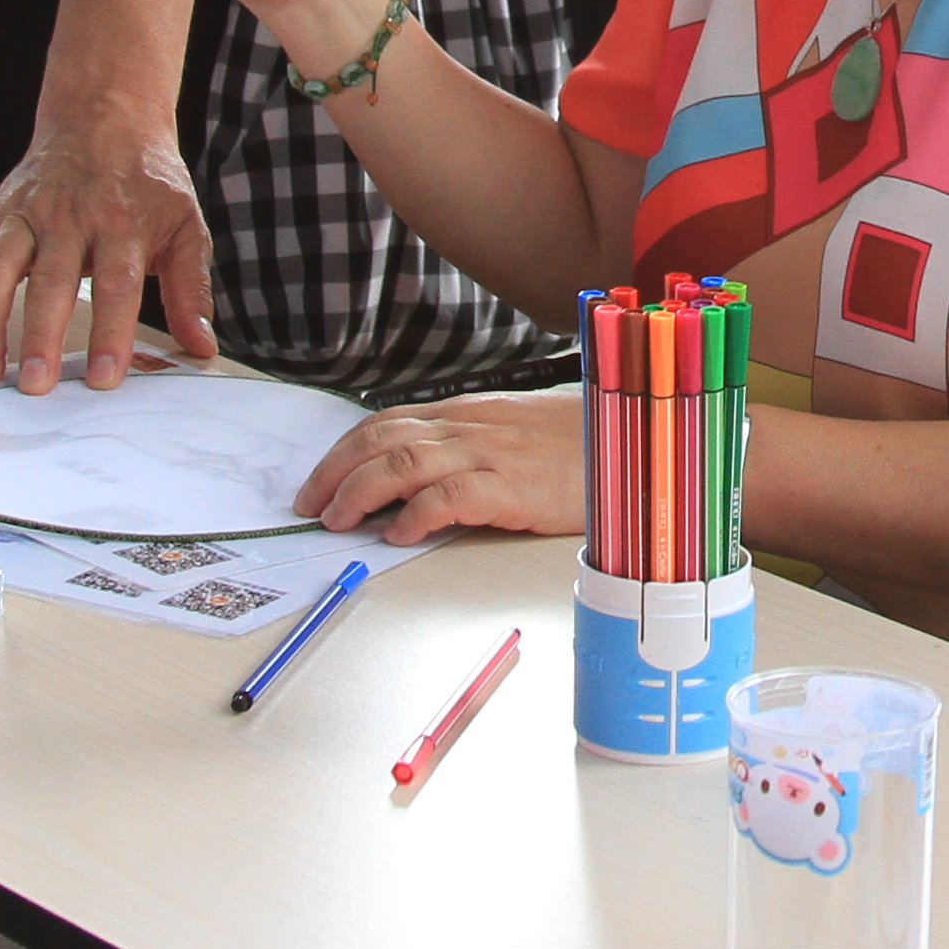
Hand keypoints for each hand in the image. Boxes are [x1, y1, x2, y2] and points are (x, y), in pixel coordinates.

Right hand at [0, 114, 217, 394]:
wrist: (106, 118)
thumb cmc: (146, 180)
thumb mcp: (185, 225)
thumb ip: (191, 289)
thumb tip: (201, 345)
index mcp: (122, 222)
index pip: (118, 283)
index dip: (111, 332)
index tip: (105, 377)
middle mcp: (68, 217)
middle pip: (50, 280)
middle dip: (40, 335)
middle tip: (34, 384)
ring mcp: (24, 214)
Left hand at [296, 388, 582, 544]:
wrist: (636, 450)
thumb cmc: (578, 448)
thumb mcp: (513, 435)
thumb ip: (467, 446)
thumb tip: (414, 476)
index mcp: (467, 414)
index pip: (385, 423)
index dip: (342, 453)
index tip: (317, 484)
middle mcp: (470, 427)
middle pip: (382, 440)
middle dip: (335, 473)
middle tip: (312, 507)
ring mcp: (490, 454)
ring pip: (403, 463)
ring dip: (360, 492)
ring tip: (340, 520)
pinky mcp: (512, 487)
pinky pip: (449, 496)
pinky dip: (415, 514)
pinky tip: (398, 534)